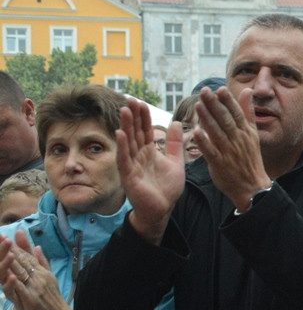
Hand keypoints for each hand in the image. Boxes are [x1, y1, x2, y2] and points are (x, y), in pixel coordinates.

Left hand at [0, 232, 72, 309]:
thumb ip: (42, 261)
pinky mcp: (31, 298)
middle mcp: (39, 277)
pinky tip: (8, 273)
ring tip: (4, 250)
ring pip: (21, 271)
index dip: (16, 246)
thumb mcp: (49, 276)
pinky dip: (14, 280)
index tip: (6, 236)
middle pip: (23, 261)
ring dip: (11, 260)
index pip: (27, 256)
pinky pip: (21, 288)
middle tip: (1, 238)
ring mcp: (35, 287)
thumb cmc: (53, 297)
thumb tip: (37, 246)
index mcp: (42, 271)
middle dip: (11, 249)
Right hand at [116, 98, 185, 243]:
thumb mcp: (175, 162)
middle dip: (132, 116)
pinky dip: (123, 146)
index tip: (140, 102)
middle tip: (129, 99)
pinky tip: (121, 133)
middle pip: (135, 132)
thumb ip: (175, 143)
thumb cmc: (166, 187)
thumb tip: (175, 122)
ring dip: (126, 126)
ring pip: (128, 142)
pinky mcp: (129, 176)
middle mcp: (138, 155)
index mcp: (149, 151)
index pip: (145, 130)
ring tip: (124, 110)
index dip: (143, 116)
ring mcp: (132, 165)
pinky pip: (125, 159)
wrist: (163, 209)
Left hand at [193, 87, 272, 210]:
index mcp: (246, 132)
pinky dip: (204, 142)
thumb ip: (248, 112)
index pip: (236, 113)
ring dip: (207, 119)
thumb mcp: (253, 134)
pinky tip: (196, 133)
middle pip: (225, 119)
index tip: (220, 89)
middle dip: (215, 105)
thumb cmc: (250, 159)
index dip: (228, 101)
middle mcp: (238, 140)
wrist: (253, 187)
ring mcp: (229, 152)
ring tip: (198, 106)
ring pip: (217, 133)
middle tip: (204, 91)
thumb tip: (247, 91)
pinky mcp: (220, 164)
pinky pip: (211, 152)